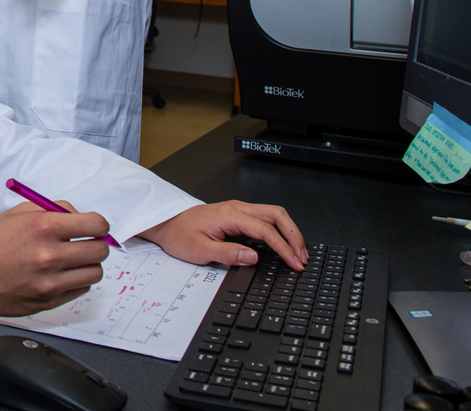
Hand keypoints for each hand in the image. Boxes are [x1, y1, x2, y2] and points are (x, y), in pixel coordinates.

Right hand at [0, 201, 110, 316]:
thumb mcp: (20, 213)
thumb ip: (54, 210)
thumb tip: (81, 217)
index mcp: (43, 227)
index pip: (96, 225)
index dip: (99, 225)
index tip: (94, 227)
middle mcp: (49, 255)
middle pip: (100, 250)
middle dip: (95, 244)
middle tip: (84, 243)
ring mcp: (50, 282)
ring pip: (94, 273)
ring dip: (87, 265)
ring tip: (71, 260)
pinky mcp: (48, 301)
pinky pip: (80, 289)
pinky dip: (75, 281)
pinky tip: (59, 274)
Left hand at [141, 201, 307, 270]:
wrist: (167, 224)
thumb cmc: (180, 235)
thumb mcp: (200, 250)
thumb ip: (228, 254)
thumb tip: (254, 257)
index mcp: (229, 215)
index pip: (265, 230)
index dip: (284, 248)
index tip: (295, 262)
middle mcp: (237, 209)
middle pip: (277, 215)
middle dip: (294, 236)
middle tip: (302, 258)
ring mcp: (239, 211)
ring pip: (274, 215)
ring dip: (289, 232)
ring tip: (298, 253)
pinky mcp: (239, 217)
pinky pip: (266, 220)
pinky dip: (280, 231)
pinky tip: (284, 245)